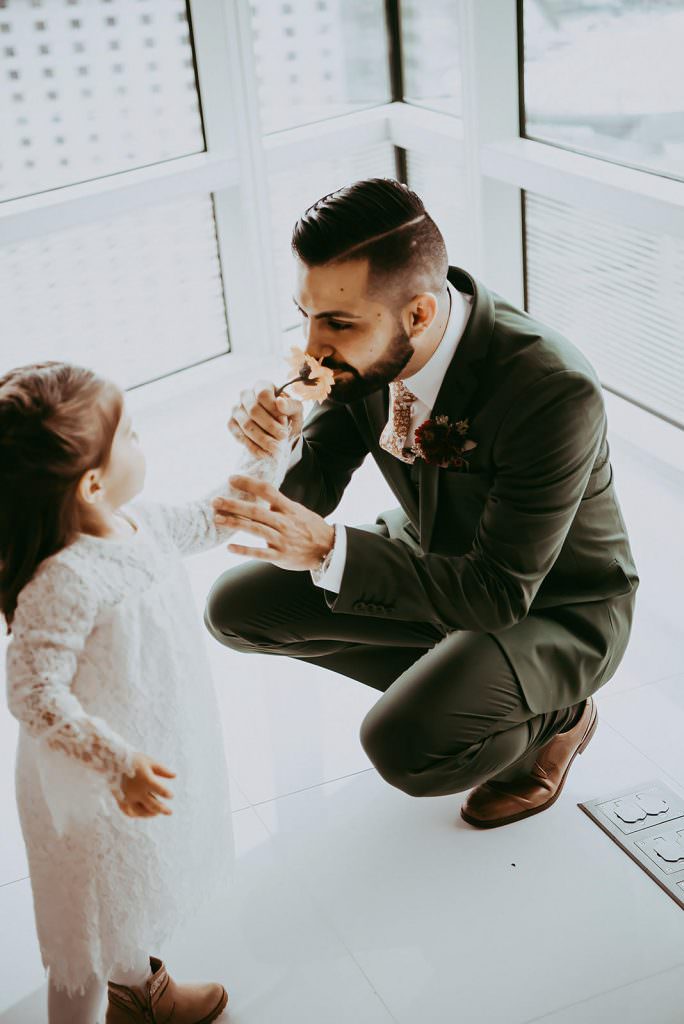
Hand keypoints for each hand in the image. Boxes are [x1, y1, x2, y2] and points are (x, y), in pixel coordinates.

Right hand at [116, 753, 175, 818]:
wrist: (113, 760)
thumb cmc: (134, 760)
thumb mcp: (150, 762)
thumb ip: (163, 770)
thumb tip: (175, 776)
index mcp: (146, 780)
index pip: (162, 791)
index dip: (168, 794)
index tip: (171, 796)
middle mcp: (137, 791)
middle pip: (153, 805)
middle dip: (163, 810)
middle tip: (170, 812)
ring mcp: (128, 797)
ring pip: (141, 812)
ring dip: (150, 814)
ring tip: (157, 813)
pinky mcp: (120, 799)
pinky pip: (129, 812)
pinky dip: (136, 814)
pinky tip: (142, 813)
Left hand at [213, 475, 334, 570]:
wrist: (328, 549)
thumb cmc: (309, 527)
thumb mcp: (297, 510)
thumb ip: (278, 504)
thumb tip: (258, 493)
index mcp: (289, 508)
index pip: (267, 490)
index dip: (249, 483)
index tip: (231, 478)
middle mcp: (284, 522)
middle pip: (256, 511)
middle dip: (234, 505)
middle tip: (215, 501)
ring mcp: (282, 540)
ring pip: (255, 529)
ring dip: (235, 523)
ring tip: (217, 519)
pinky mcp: (280, 556)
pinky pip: (260, 553)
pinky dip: (244, 550)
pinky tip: (230, 547)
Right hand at [227, 380, 302, 458]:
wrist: (278, 431)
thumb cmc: (287, 416)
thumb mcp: (296, 410)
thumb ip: (291, 405)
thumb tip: (280, 402)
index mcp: (262, 386)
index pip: (263, 394)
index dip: (273, 408)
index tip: (284, 420)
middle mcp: (245, 395)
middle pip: (253, 410)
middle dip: (270, 426)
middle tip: (283, 437)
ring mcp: (236, 410)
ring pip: (247, 425)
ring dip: (263, 439)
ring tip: (276, 448)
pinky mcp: (231, 424)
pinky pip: (239, 436)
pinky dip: (253, 447)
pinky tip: (265, 454)